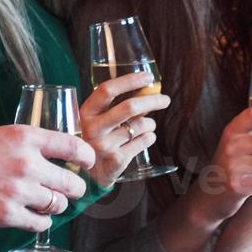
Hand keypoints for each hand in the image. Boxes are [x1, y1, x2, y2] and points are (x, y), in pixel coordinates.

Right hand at [0, 124, 96, 230]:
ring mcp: (18, 191)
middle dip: (74, 188)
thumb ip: (10, 139)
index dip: (86, 155)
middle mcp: (27, 163)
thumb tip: (21, 146)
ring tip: (49, 204)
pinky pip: (38, 222)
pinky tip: (34, 218)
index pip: (72, 146)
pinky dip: (40, 221)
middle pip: (71, 181)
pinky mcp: (5, 214)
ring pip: (57, 204)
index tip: (88, 161)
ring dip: (56, 205)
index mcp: (23, 137)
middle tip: (71, 190)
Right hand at [79, 71, 170, 187]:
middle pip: (130, 107)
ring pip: (141, 125)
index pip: (107, 90)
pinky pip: (144, 141)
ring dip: (150, 123)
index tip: (148, 77)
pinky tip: (145, 138)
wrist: (89, 175)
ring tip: (147, 126)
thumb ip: (115, 105)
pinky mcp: (116, 161)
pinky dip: (150, 137)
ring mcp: (104, 146)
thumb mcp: (96, 119)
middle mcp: (92, 128)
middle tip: (165, 100)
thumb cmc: (97, 138)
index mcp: (85, 112)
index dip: (129, 81)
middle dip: (153, 101)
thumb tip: (148, 89)